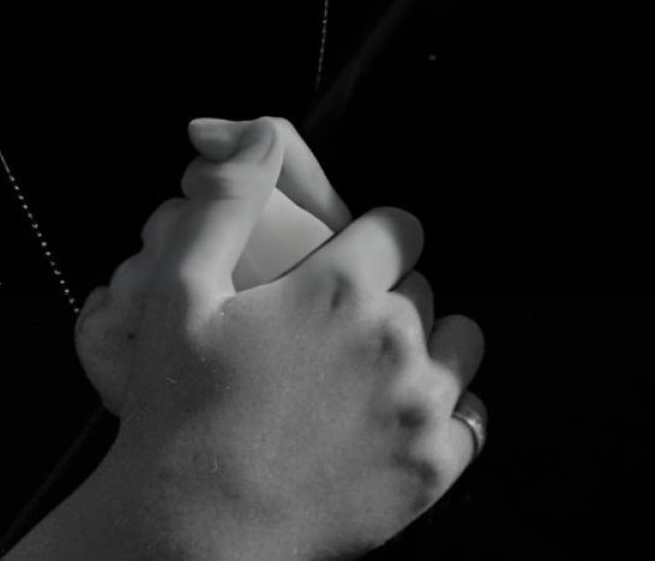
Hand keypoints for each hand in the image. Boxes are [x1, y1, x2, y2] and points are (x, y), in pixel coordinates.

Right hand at [78, 117, 484, 559]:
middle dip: (387, 293)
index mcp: (337, 289)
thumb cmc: (181, 409)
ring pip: (461, 342)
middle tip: (330, 328)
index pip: (399, 228)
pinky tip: (394, 414)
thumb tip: (260, 133)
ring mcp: (419, 410)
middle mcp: (392, 343)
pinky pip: (474, 417)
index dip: (369, 240)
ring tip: (370, 367)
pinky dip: (445, 410)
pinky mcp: (432, 471)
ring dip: (426, 344)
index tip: (340, 265)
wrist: (195, 531)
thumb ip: (227, 197)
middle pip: (423, 284)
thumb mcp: (180, 285)